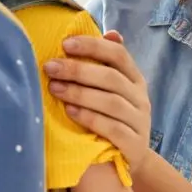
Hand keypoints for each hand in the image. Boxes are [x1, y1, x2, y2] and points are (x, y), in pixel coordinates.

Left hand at [44, 30, 151, 172]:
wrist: (132, 158)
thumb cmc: (114, 118)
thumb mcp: (114, 91)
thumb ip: (108, 66)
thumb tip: (110, 33)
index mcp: (136, 79)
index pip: (118, 55)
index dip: (92, 46)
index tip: (65, 44)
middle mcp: (141, 98)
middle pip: (111, 78)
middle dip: (78, 70)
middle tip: (50, 67)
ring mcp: (140, 122)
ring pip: (111, 103)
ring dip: (80, 94)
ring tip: (55, 89)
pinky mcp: (134, 145)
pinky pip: (113, 129)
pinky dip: (90, 119)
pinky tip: (70, 112)